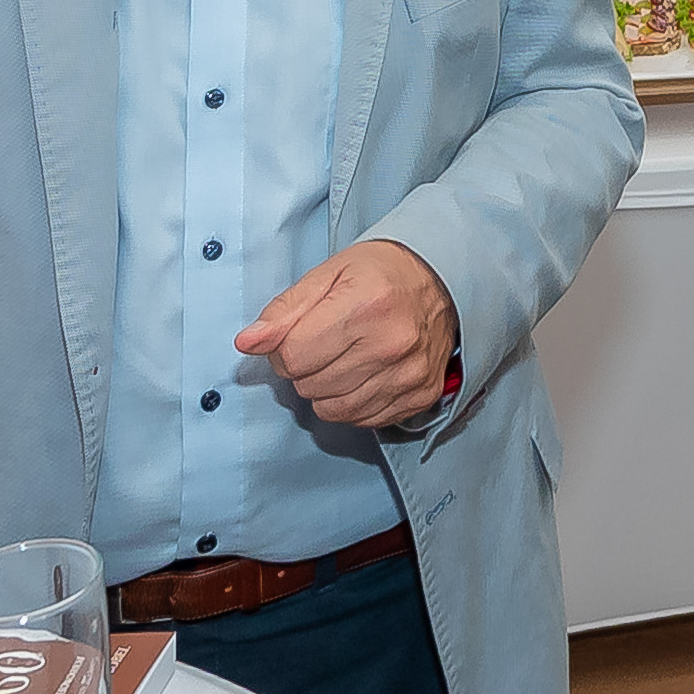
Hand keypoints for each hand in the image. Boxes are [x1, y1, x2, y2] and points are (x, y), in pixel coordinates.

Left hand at [236, 240, 458, 430]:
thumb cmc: (383, 274)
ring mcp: (409, 375)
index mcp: (365, 306)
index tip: (300, 334)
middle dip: (306, 368)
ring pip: (334, 410)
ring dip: (327, 390)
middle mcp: (391, 345)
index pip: (293, 357)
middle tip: (325, 343)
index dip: (284, 349)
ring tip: (343, 359)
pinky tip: (364, 375)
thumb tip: (248, 342)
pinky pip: (364, 420)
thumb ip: (284, 310)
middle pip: (310, 386)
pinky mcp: (421, 395)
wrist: (445, 281)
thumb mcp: (329, 274)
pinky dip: (354, 403)